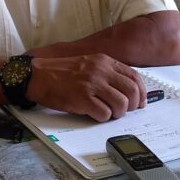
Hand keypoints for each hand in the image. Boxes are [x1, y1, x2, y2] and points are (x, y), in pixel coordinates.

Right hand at [26, 54, 145, 121]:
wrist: (38, 76)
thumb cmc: (62, 72)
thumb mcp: (89, 63)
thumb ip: (108, 73)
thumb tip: (127, 90)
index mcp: (104, 61)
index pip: (134, 76)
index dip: (141, 92)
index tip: (140, 102)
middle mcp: (101, 71)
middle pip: (132, 92)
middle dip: (132, 106)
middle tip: (124, 111)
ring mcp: (92, 84)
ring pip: (121, 104)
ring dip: (117, 113)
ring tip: (107, 112)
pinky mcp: (83, 98)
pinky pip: (104, 114)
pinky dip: (102, 118)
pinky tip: (94, 114)